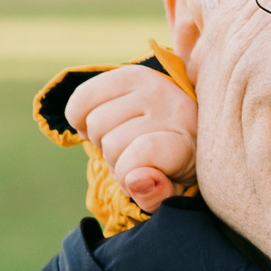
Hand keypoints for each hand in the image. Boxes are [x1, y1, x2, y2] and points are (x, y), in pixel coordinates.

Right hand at [65, 63, 199, 213]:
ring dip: (100, 139)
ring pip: (96, 122)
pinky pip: (83, 98)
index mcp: (187, 142)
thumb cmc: (177, 167)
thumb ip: (156, 196)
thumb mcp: (172, 191)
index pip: (143, 152)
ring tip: (120, 141)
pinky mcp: (131, 74)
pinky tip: (96, 126)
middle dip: (113, 160)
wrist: (191, 126)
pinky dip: (79, 117)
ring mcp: (154, 87)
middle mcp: (174, 108)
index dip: (128, 174)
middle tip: (130, 159)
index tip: (136, 181)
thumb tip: (134, 181)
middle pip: (112, 143)